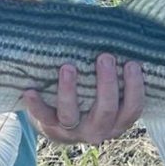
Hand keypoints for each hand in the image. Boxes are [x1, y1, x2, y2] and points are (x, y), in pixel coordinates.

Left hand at [22, 54, 143, 144]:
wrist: (62, 126)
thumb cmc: (93, 98)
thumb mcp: (109, 92)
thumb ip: (117, 74)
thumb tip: (123, 34)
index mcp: (117, 122)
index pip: (132, 109)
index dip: (135, 88)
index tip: (132, 64)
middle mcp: (97, 130)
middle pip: (106, 111)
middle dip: (107, 83)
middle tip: (105, 57)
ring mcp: (73, 131)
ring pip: (71, 115)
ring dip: (69, 91)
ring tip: (68, 67)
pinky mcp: (50, 128)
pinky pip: (43, 117)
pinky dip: (36, 105)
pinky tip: (30, 90)